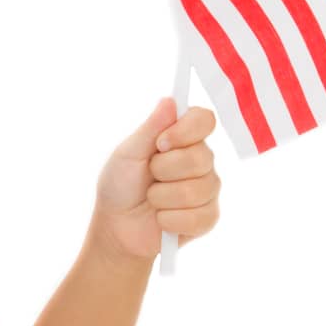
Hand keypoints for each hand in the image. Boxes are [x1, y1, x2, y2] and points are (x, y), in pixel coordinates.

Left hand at [91, 97, 220, 262]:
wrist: (117, 226)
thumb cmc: (121, 184)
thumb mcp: (128, 153)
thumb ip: (151, 127)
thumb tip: (170, 100)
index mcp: (183, 137)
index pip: (204, 119)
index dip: (186, 131)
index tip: (161, 143)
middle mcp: (201, 159)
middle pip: (201, 157)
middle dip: (164, 170)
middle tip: (149, 176)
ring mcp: (208, 188)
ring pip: (196, 190)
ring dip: (162, 198)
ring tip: (152, 199)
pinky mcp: (208, 217)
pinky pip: (198, 217)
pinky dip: (169, 220)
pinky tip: (161, 219)